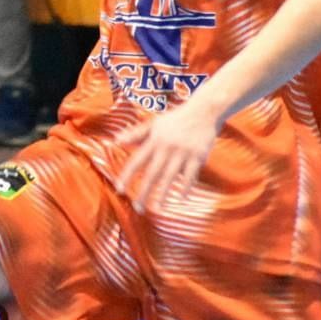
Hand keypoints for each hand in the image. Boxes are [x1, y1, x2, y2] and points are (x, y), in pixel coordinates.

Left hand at [114, 97, 220, 214]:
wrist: (204, 110)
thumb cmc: (176, 119)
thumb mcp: (154, 123)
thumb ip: (136, 133)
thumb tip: (116, 141)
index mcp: (154, 140)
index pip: (137, 161)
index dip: (127, 175)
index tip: (119, 189)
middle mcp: (167, 147)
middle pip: (152, 173)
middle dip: (143, 192)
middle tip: (138, 209)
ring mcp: (183, 152)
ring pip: (170, 177)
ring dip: (163, 194)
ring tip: (156, 209)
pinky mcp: (198, 155)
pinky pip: (190, 175)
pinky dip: (186, 187)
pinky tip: (180, 199)